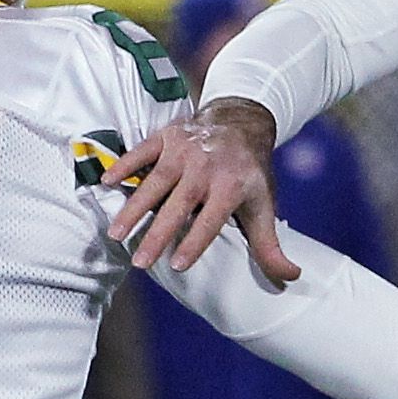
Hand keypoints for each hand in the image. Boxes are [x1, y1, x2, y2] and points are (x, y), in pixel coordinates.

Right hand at [111, 99, 301, 283]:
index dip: (195, 241)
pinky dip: (124, 166)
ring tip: (116, 234)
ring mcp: (184, 150)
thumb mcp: (263, 206)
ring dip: (134, 208)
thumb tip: (291, 277)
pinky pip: (142, 151)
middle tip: (141, 262)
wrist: (241, 121)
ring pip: (154, 182)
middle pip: (179, 205)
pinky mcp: (166, 136)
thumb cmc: (249, 173)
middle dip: (158, 234)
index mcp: (231, 185)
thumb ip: (269, 245)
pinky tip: (106, 183)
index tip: (178, 265)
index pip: (211, 219)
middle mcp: (206, 167)